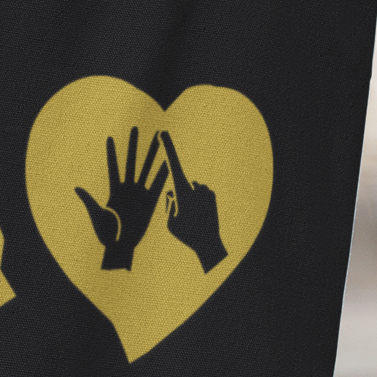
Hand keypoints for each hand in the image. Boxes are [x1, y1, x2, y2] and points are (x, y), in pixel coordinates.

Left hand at [75, 127, 167, 270]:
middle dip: (133, 145)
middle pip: (131, 162)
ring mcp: (140, 194)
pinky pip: (157, 186)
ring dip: (151, 155)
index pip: (112, 166)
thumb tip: (77, 189)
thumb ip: (89, 201)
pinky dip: (163, 174)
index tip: (110, 137)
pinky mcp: (150, 202)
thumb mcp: (97, 216)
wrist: (121, 246)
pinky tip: (169, 162)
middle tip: (136, 128)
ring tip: (157, 140)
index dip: (111, 152)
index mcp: (114, 190)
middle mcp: (128, 188)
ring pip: (146, 169)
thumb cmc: (106, 234)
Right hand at [160, 131, 227, 272]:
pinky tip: (200, 216)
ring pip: (189, 189)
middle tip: (184, 213)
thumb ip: (168, 204)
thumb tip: (171, 192)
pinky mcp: (212, 194)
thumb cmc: (186, 234)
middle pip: (179, 184)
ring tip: (191, 218)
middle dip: (177, 196)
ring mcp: (205, 190)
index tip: (163, 133)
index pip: (173, 164)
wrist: (210, 243)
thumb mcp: (169, 222)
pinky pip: (199, 194)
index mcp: (182, 192)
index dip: (167, 148)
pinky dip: (197, 202)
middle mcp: (194, 186)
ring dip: (187, 199)